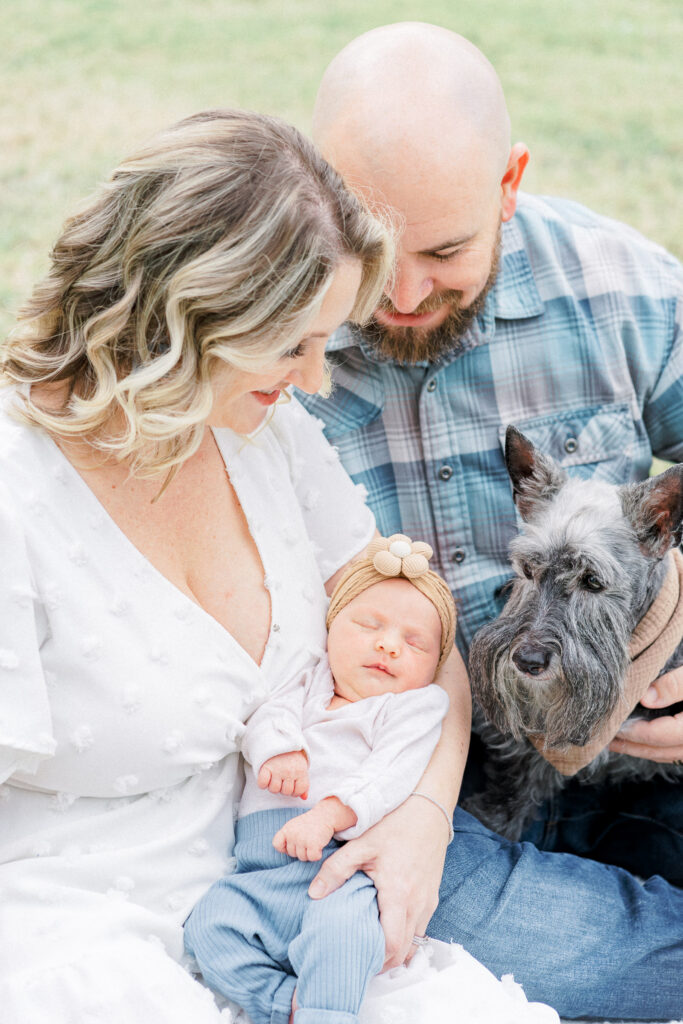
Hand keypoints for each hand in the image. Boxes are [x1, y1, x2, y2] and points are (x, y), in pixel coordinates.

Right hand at [257, 750, 308, 797]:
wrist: (280, 739)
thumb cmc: (292, 758)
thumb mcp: (301, 769)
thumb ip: (303, 784)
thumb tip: (304, 798)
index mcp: (301, 771)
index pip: (299, 791)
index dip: (295, 791)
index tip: (292, 783)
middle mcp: (290, 771)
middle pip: (286, 792)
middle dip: (283, 788)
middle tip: (282, 779)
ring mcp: (278, 769)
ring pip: (274, 789)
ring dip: (272, 786)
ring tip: (274, 777)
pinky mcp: (266, 767)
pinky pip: (262, 783)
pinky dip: (262, 783)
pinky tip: (266, 777)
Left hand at [273, 806, 335, 860]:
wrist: (325, 815)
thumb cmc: (310, 823)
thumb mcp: (294, 826)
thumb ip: (287, 837)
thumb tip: (284, 852)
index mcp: (286, 829)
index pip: (277, 844)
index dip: (284, 848)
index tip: (293, 845)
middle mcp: (293, 834)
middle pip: (292, 854)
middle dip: (301, 850)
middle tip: (308, 840)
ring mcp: (302, 839)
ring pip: (302, 858)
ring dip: (309, 853)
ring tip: (314, 842)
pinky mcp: (313, 844)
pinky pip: (312, 858)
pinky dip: (317, 855)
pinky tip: (319, 846)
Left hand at [307, 796, 448, 969]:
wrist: (428, 809)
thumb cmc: (395, 825)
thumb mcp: (362, 844)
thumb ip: (337, 869)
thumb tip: (314, 894)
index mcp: (399, 893)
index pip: (393, 943)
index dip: (377, 959)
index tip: (358, 959)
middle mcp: (418, 903)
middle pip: (404, 950)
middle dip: (384, 961)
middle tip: (361, 958)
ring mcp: (428, 901)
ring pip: (414, 940)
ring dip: (396, 948)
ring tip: (372, 944)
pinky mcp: (432, 896)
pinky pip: (420, 926)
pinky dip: (406, 934)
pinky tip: (388, 925)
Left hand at [609, 665, 682, 762]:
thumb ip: (674, 685)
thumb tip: (645, 698)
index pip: (658, 735)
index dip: (632, 732)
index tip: (611, 726)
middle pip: (660, 750)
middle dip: (631, 746)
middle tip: (605, 739)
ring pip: (667, 753)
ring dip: (642, 748)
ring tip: (617, 741)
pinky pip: (674, 750)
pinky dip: (656, 746)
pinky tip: (641, 738)